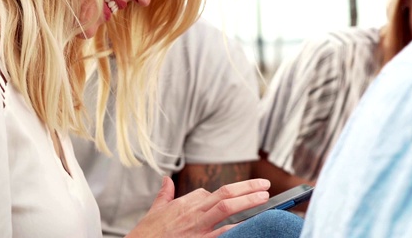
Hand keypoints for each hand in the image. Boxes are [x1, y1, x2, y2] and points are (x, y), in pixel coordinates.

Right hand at [127, 176, 270, 237]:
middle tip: (264, 185)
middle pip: (224, 193)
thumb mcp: (155, 210)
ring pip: (226, 208)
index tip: (231, 199)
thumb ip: (165, 194)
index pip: (209, 193)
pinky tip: (251, 224)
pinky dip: (238, 227)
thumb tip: (166, 179)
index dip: (223, 196)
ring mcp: (198, 227)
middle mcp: (193, 212)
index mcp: (184, 203)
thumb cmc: (147, 232)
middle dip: (246, 188)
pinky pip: (223, 233)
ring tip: (264, 198)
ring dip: (247, 202)